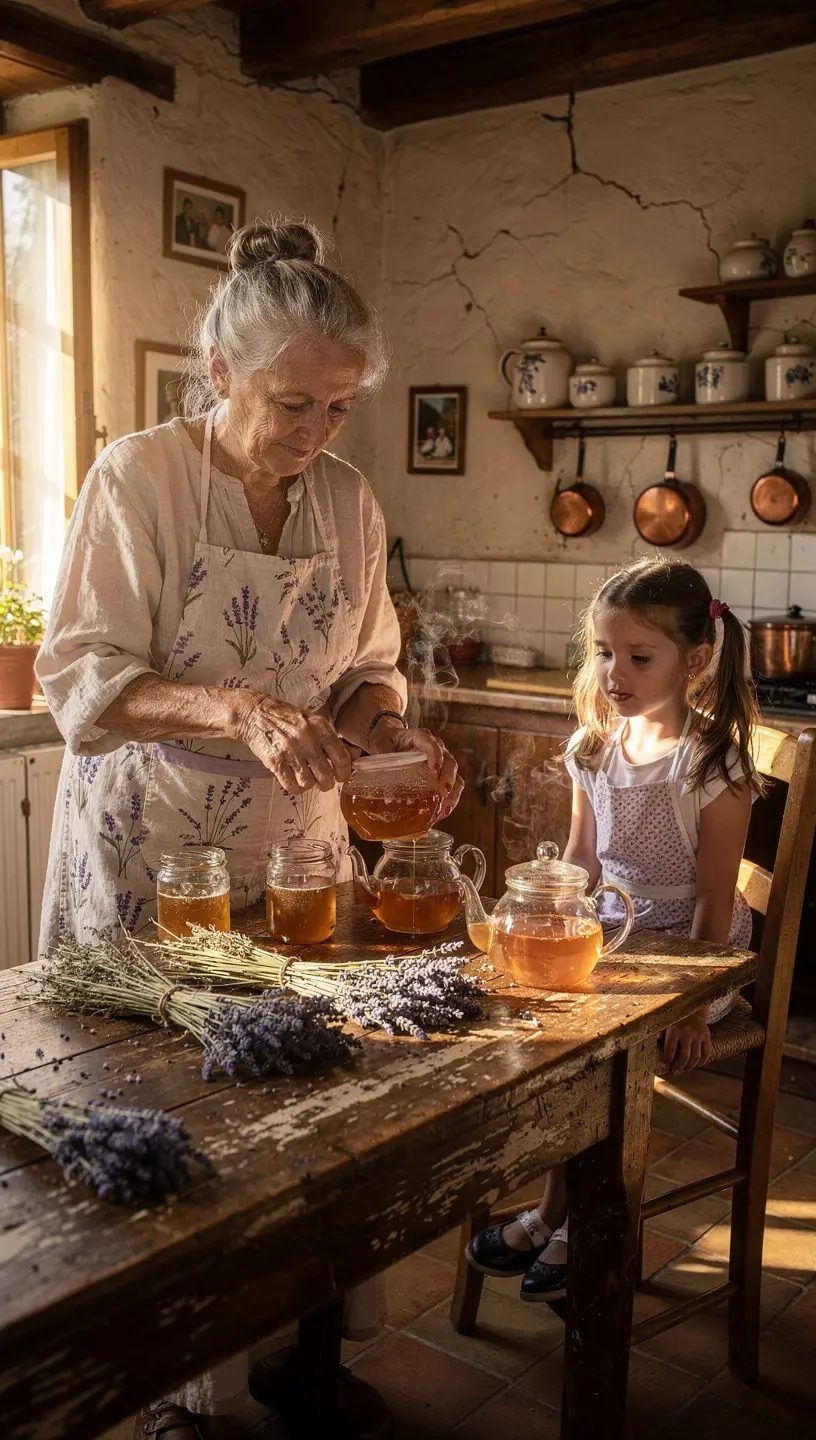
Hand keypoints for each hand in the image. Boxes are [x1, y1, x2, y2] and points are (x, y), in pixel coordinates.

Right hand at [233, 693, 351, 794]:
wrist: (255, 713)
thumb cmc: (287, 719)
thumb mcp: (314, 723)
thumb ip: (335, 740)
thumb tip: (356, 755)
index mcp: (320, 727)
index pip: (341, 758)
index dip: (345, 772)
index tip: (342, 776)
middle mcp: (306, 738)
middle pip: (327, 776)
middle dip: (327, 783)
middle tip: (323, 780)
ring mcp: (290, 751)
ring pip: (309, 784)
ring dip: (310, 785)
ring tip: (306, 777)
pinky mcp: (274, 761)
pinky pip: (291, 786)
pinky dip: (295, 788)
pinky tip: (294, 780)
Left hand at [389, 726, 463, 819]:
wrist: (391, 739)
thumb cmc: (387, 740)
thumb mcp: (381, 744)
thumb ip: (382, 757)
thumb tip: (383, 779)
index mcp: (421, 737)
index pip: (433, 745)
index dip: (436, 757)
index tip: (435, 771)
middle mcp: (436, 748)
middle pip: (449, 761)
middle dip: (448, 778)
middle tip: (444, 793)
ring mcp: (441, 761)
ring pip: (455, 775)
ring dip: (453, 793)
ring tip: (446, 809)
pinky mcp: (441, 774)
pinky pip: (452, 786)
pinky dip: (449, 800)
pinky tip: (442, 813)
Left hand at [661, 1009, 712, 1072]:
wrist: (692, 1007)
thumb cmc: (675, 1018)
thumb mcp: (664, 1022)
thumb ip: (659, 1033)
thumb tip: (649, 1043)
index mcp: (674, 1029)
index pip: (670, 1050)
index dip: (667, 1059)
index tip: (664, 1062)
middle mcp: (687, 1033)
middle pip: (685, 1056)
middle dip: (678, 1067)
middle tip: (674, 1071)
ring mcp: (698, 1035)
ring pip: (696, 1057)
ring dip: (689, 1067)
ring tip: (684, 1069)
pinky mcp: (706, 1036)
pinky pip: (706, 1053)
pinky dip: (701, 1062)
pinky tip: (696, 1065)